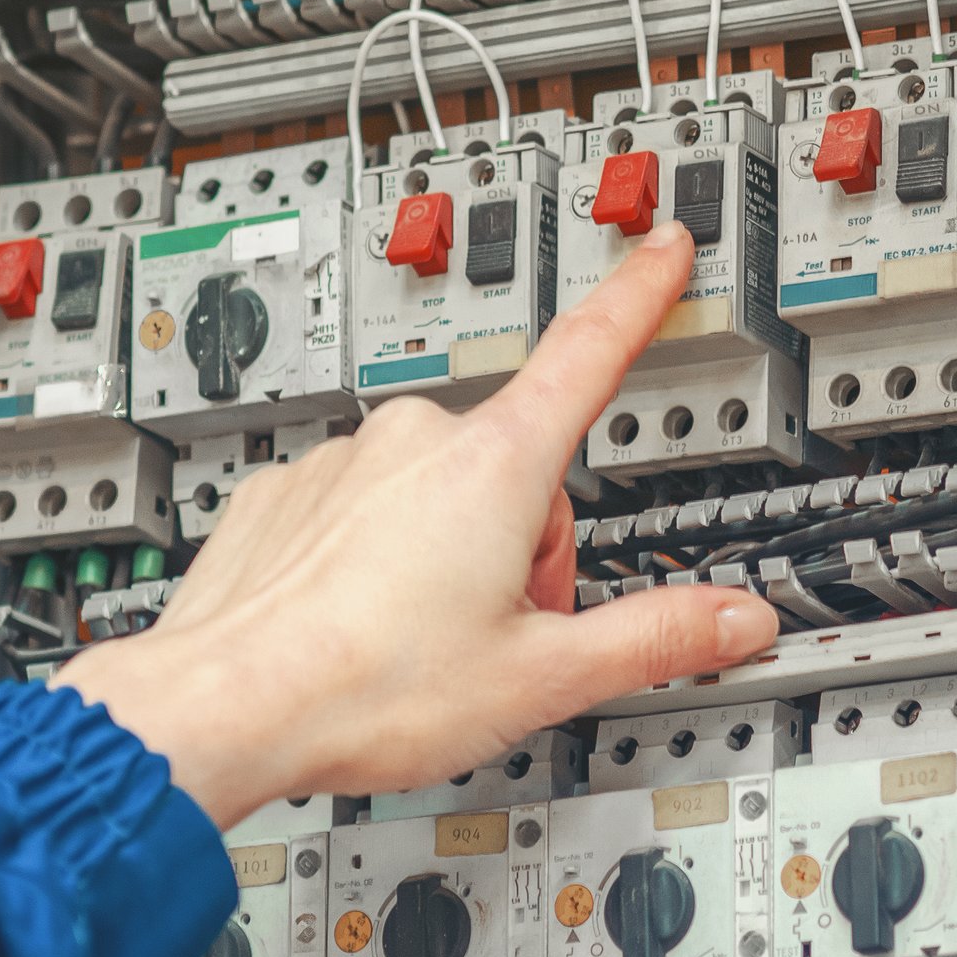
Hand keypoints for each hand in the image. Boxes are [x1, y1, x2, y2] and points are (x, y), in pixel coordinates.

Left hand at [55, 219, 781, 827]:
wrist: (222, 710)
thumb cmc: (366, 688)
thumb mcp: (541, 677)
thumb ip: (653, 639)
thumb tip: (734, 620)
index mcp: (495, 466)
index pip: (591, 350)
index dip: (641, 294)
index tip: (664, 247)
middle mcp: (416, 440)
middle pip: (519, 470)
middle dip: (527, 547)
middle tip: (500, 635)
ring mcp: (343, 461)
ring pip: (438, 495)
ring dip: (451, 557)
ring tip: (420, 643)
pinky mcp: (284, 492)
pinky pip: (361, 510)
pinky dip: (374, 561)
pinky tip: (361, 626)